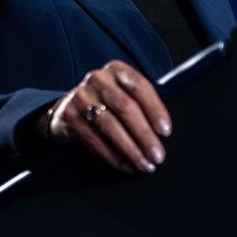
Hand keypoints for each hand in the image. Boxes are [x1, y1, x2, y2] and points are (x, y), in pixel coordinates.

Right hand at [45, 61, 171, 173]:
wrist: (71, 106)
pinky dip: (112, 156)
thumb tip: (164, 133)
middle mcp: (98, 79)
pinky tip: (125, 166)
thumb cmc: (109, 102)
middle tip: (157, 156)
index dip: (154, 109)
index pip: (139, 87)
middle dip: (144, 135)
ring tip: (144, 164)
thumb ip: (142, 103)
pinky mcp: (70, 115)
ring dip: (130, 149)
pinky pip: (94, 139)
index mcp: (117, 70)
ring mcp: (81, 96)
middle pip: (125, 107)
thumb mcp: (124, 93)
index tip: (166, 131)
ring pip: (110, 125)